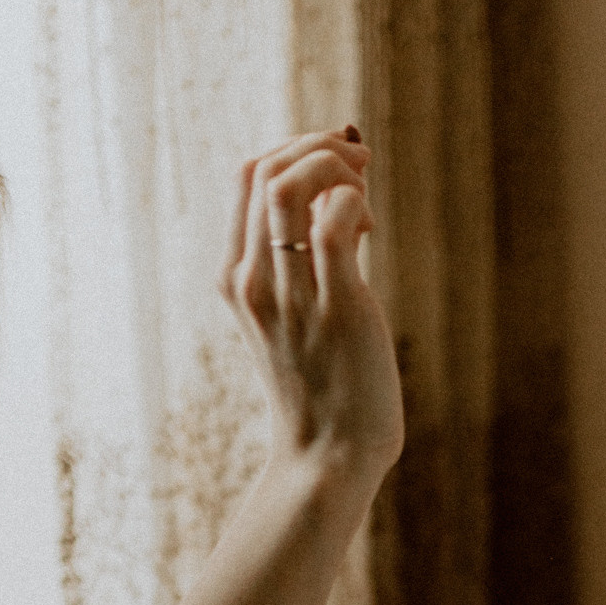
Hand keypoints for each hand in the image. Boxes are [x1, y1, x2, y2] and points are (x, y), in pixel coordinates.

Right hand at [221, 129, 404, 489]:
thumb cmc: (324, 389)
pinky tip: (368, 227)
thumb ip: (302, 267)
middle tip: (360, 166)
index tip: (337, 168)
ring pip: (290, 187)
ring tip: (363, 193)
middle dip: (319, 147)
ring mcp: (291, 295)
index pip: (248, 177)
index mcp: (237, 278)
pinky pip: (332, 225)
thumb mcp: (297, 319)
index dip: (295, 150)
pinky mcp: (336, 310)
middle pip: (265, 169)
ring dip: (335, 168)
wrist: (329, 457)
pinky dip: (354, 205)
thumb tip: (337, 204)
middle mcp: (254, 281)